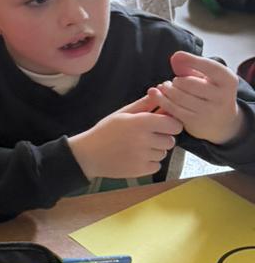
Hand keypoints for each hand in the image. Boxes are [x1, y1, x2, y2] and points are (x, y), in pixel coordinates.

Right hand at [68, 95, 182, 180]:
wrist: (88, 154)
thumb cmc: (106, 131)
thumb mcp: (123, 114)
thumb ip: (145, 104)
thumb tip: (161, 91)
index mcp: (141, 123)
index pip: (174, 125)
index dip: (171, 124)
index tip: (163, 125)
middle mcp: (144, 140)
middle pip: (171, 140)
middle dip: (162, 138)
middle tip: (147, 137)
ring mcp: (143, 157)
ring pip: (164, 153)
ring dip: (155, 151)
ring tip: (138, 147)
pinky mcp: (141, 171)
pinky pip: (157, 166)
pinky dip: (150, 163)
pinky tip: (136, 158)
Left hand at [147, 51, 246, 145]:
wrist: (221, 121)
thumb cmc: (210, 92)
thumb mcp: (208, 77)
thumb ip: (192, 65)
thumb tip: (175, 57)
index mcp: (228, 81)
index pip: (209, 67)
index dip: (192, 60)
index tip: (177, 56)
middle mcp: (223, 97)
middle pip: (189, 83)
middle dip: (176, 80)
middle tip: (172, 81)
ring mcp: (210, 111)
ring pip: (179, 97)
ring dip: (167, 90)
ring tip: (164, 87)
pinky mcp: (196, 122)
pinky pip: (174, 109)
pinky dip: (163, 100)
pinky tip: (160, 95)